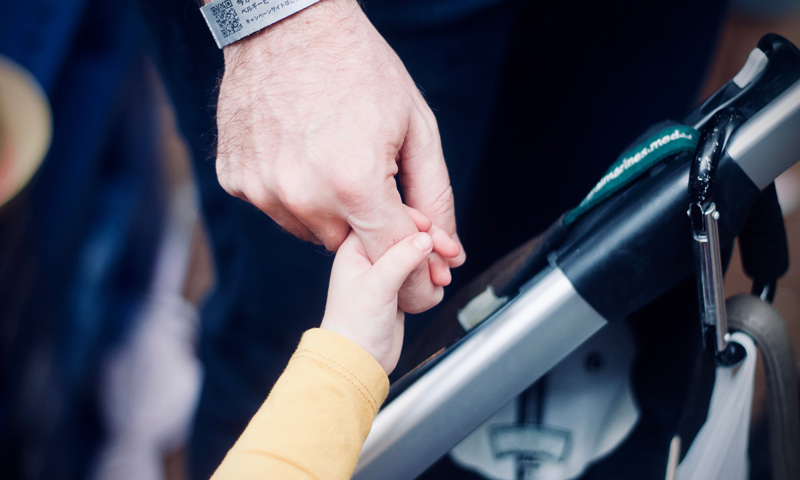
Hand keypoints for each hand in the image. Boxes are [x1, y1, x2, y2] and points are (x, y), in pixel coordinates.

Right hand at [214, 0, 464, 312]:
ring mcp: (263, 188)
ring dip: (328, 209)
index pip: (391, 255)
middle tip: (372, 177)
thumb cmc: (359, 68)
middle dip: (368, 222)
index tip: (428, 270)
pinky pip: (276, 207)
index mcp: (355, 182)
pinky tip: (300, 152)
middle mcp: (303, 194)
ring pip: (311, 231)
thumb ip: (434, 195)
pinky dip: (293, 192)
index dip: (416, 267)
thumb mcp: (416, 127)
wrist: (287, 24)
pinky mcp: (237, 180)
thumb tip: (448, 249)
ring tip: (333, 157)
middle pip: (349, 245)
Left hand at [321, 218, 459, 374]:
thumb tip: (425, 236)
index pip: (386, 216)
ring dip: (435, 261)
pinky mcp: (398, 287)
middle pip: (407, 233)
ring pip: (417, 253)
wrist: (357, 361)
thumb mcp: (377, 286)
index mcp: (355, 248)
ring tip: (443, 276)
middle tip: (450, 253)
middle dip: (431, 242)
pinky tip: (437, 286)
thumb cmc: (353, 326)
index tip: (433, 230)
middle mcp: (369, 256)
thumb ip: (401, 258)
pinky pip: (421, 272)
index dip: (413, 220)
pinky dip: (433, 277)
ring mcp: (385, 272)